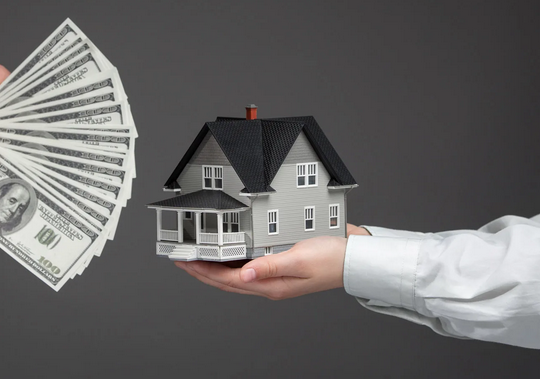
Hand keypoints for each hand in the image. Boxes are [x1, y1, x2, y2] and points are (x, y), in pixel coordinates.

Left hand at [175, 224, 369, 299]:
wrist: (356, 256)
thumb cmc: (333, 258)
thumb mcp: (299, 259)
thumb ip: (269, 266)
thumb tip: (242, 274)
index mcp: (273, 286)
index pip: (229, 281)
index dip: (205, 272)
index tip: (187, 263)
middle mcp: (271, 284)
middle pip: (228, 281)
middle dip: (204, 272)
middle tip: (183, 261)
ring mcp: (276, 276)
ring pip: (237, 275)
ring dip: (216, 267)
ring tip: (199, 258)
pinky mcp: (282, 265)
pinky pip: (250, 266)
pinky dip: (234, 261)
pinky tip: (229, 253)